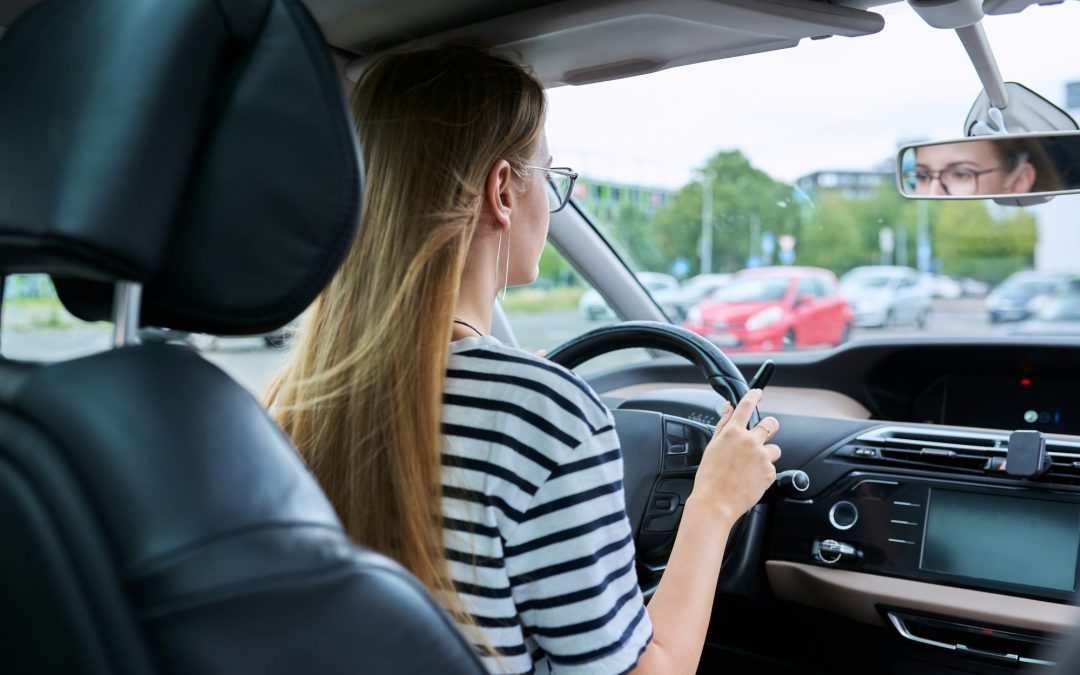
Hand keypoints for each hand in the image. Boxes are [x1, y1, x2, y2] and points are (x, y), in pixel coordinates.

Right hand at [686, 389, 780, 522]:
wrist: (716, 502)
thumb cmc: (710, 477)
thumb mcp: (712, 447)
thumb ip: (723, 425)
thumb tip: (728, 408)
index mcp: (733, 433)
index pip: (746, 407)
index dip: (754, 396)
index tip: (758, 393)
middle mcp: (750, 441)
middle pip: (771, 424)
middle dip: (770, 426)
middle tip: (765, 433)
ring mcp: (762, 457)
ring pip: (774, 449)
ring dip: (766, 455)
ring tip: (751, 468)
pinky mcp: (770, 472)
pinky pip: (771, 468)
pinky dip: (763, 472)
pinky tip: (750, 480)